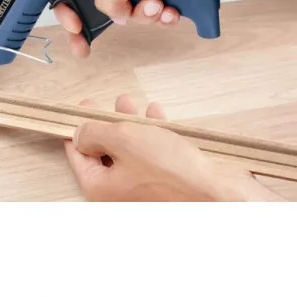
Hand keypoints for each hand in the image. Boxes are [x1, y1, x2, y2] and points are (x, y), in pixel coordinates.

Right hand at [54, 0, 236, 57]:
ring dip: (147, 16)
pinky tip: (172, 9)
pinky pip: (162, 11)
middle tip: (118, 22)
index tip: (75, 27)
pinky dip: (167, 16)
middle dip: (119, 14)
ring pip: (137, 10)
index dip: (73, 7)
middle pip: (110, 1)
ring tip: (158, 5)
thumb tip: (116, 17)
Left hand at [64, 95, 283, 200]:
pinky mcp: (166, 185)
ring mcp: (143, 190)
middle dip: (106, 122)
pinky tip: (156, 114)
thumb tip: (79, 133)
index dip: (76, 127)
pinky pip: (151, 155)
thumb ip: (94, 132)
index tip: (79, 108)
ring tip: (129, 102)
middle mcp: (118, 194)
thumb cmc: (171, 169)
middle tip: (104, 103)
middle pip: (104, 151)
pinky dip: (151, 133)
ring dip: (129, 123)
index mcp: (99, 187)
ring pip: (129, 150)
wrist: (221, 193)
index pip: (77, 154)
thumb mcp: (123, 138)